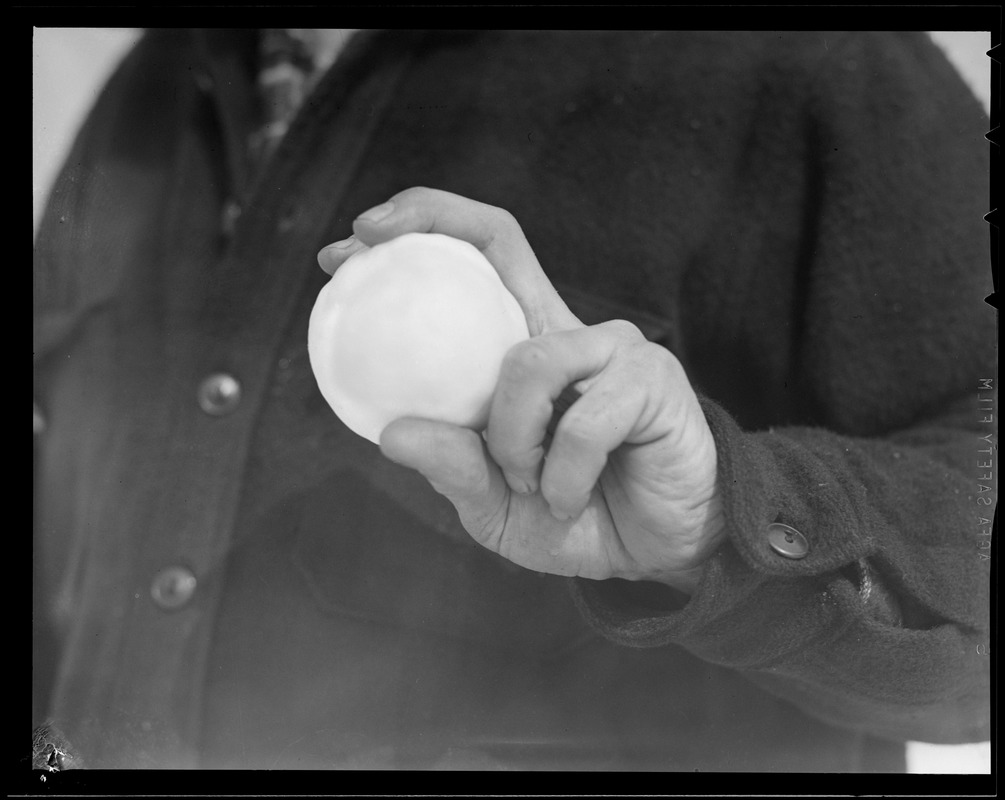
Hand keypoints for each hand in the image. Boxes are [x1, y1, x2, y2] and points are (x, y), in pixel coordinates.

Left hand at [317, 187, 724, 593]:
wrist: (658, 552)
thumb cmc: (576, 517)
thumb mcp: (495, 503)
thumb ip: (453, 467)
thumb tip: (392, 432)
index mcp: (522, 349)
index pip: (474, 259)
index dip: (416, 232)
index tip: (348, 246)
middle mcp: (564, 331)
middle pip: (501, 237)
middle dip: (425, 221)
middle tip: (360, 243)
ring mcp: (613, 347)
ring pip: (527, 362)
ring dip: (510, 440)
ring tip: (529, 485)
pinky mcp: (653, 377)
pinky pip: (583, 421)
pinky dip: (560, 474)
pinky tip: (569, 499)